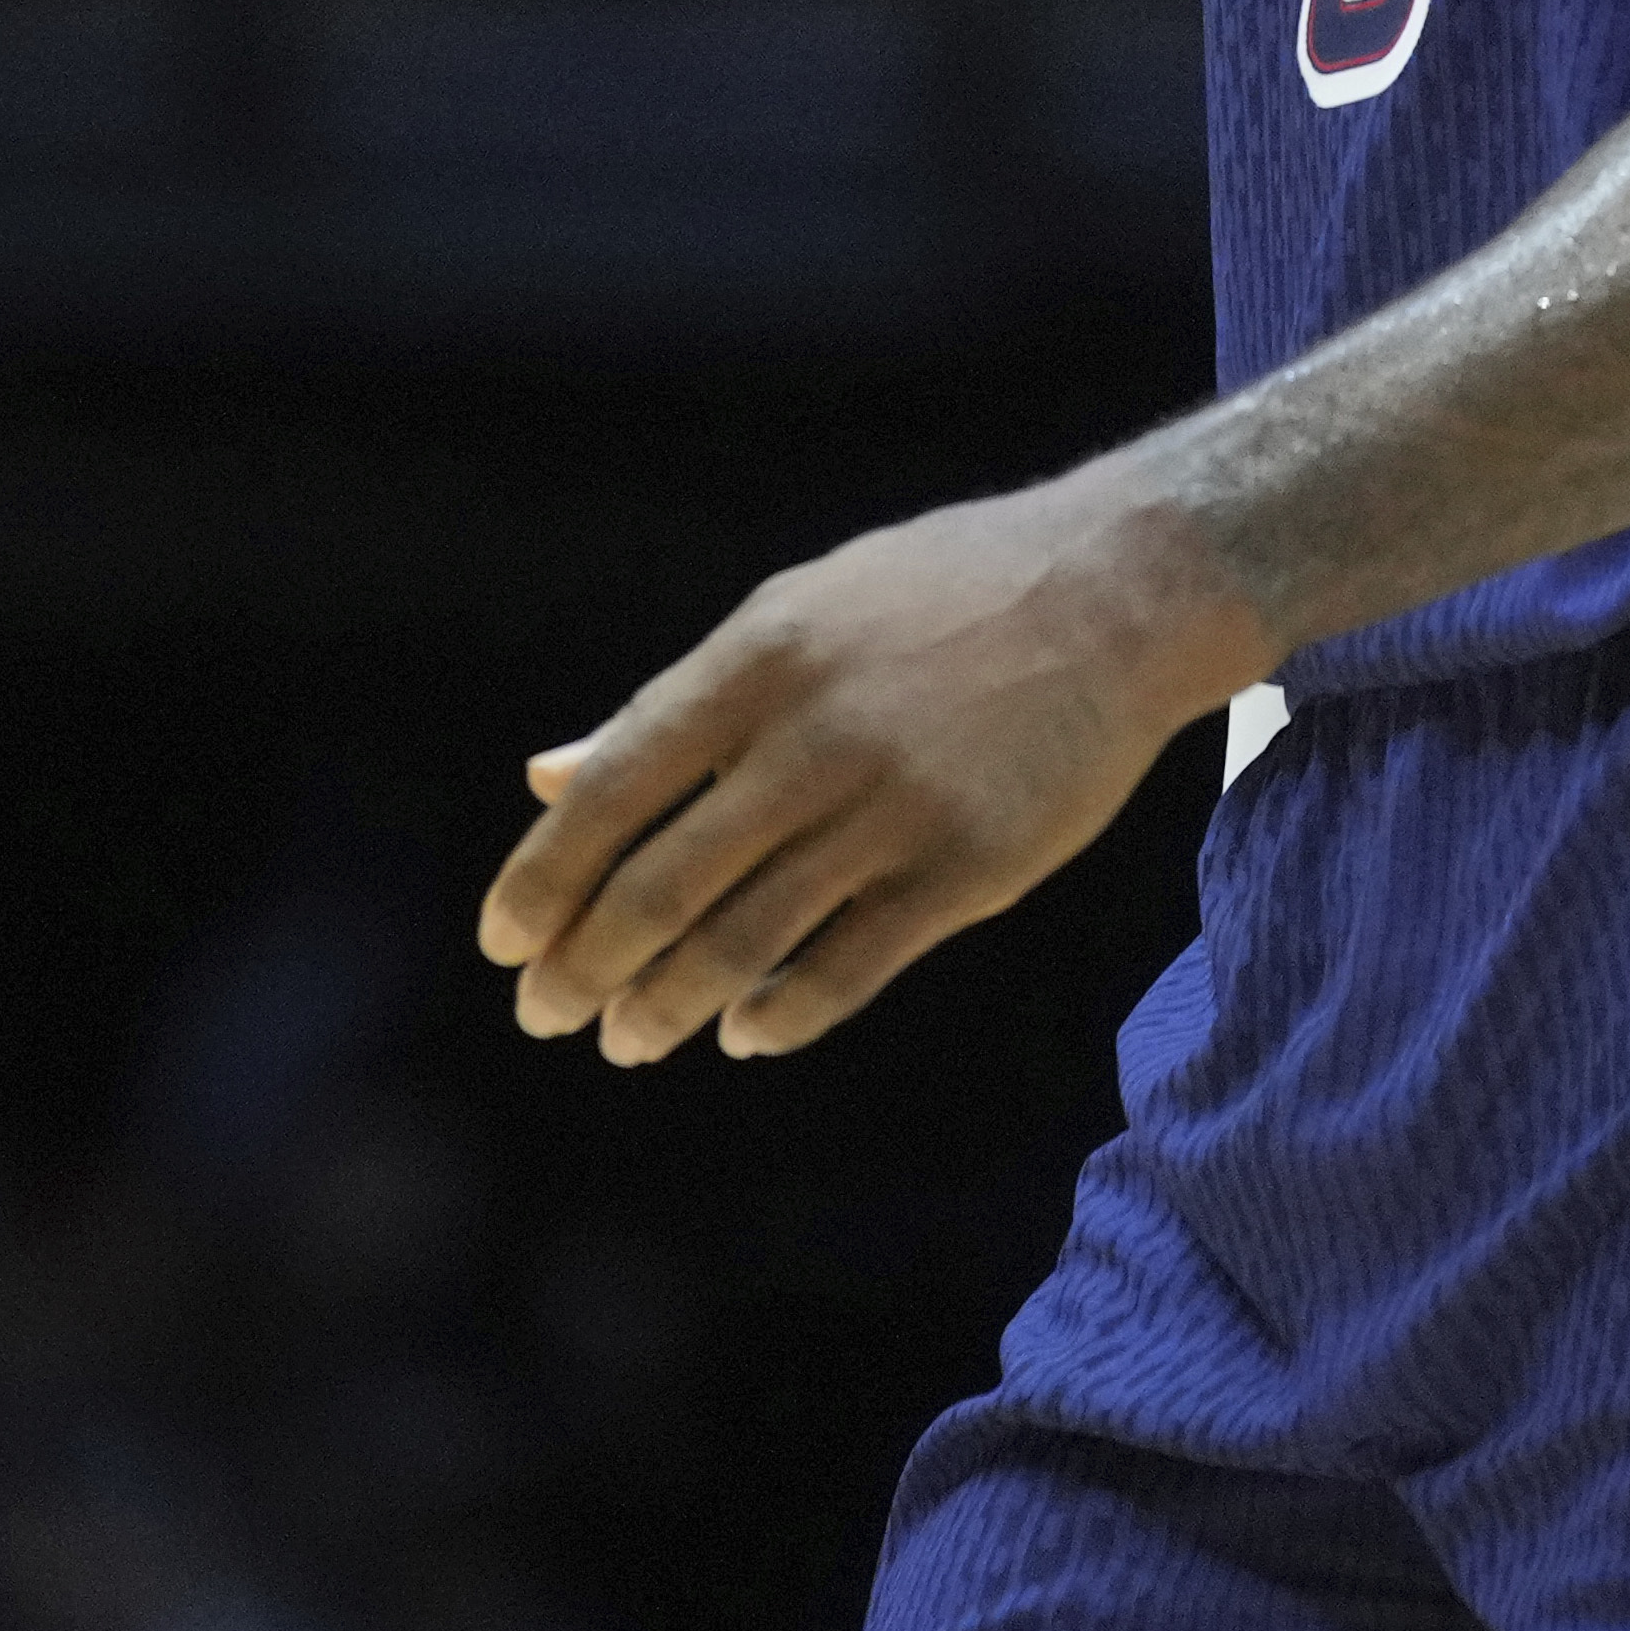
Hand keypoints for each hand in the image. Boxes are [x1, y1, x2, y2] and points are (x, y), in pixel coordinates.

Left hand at [477, 476, 1264, 1065]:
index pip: (613, 791)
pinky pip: (848, 970)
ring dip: (664, 1008)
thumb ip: (675, 705)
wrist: (1125, 591)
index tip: (504, 943)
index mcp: (760, 660)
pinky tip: (744, 1031)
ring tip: (628, 1039)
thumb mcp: (798, 613)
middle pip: (662, 888)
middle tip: (546, 1013)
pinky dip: (779, 1015)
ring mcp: (897, 808)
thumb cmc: (943, 596)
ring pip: (743, 943)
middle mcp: (817, 737)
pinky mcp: (970, 868)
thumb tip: (549, 778)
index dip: (543, 880)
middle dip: (583, 968)